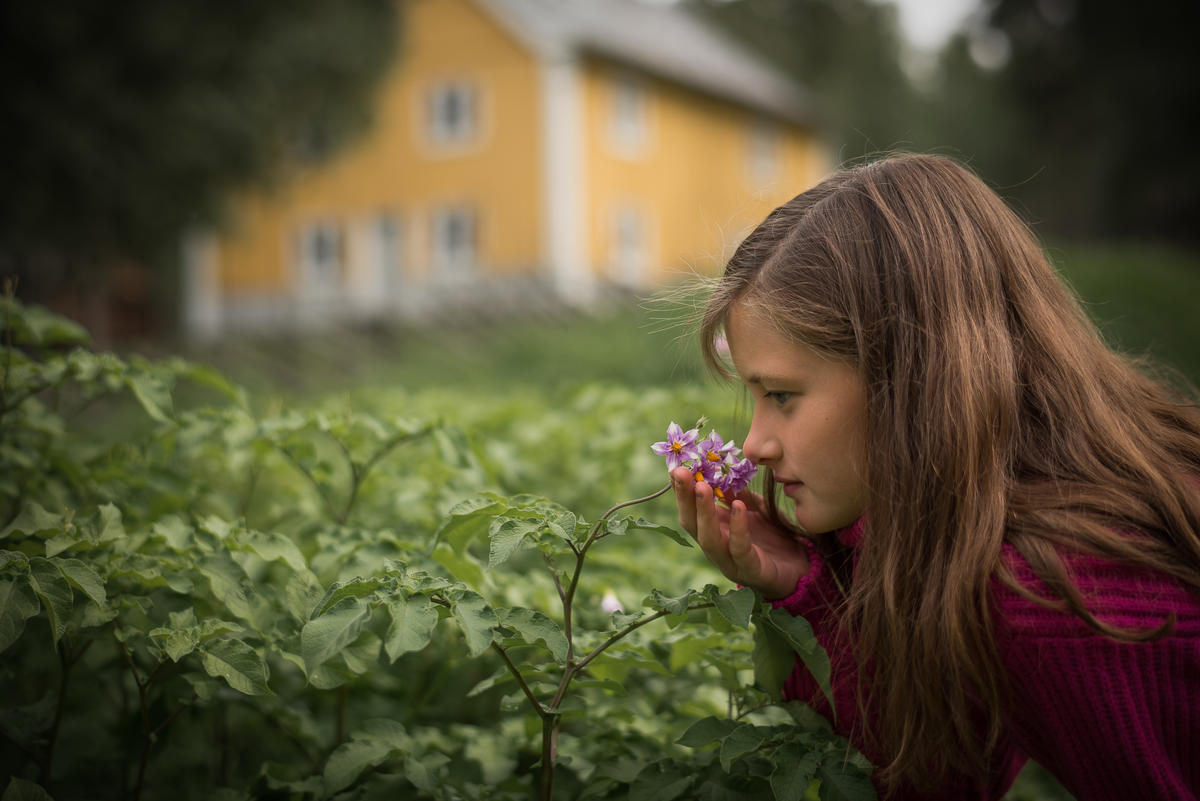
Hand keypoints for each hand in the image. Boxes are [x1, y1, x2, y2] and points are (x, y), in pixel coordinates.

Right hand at [670, 466, 810, 598]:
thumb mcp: (755, 509)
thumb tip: (721, 474)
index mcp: (714, 531)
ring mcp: (731, 563)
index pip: (690, 510)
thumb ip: (738, 495)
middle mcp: (716, 548)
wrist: (800, 568)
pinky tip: (738, 507)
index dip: (681, 490)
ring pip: (709, 539)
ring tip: (702, 487)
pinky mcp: (751, 571)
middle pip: (692, 524)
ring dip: (703, 512)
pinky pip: (740, 549)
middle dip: (685, 497)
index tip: (675, 467)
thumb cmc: (774, 538)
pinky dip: (738, 528)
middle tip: (681, 472)